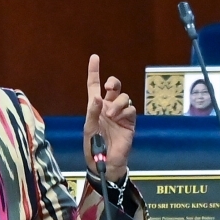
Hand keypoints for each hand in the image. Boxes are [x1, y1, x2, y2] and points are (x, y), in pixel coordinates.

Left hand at [83, 54, 134, 180]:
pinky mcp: (130, 122)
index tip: (95, 57)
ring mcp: (120, 114)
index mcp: (95, 106)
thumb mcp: (89, 128)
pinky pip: (131, 109)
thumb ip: (92, 112)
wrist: (106, 162)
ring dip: (118, 103)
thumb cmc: (94, 146)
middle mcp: (109, 107)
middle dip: (113, 83)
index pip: (94, 85)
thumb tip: (97, 97)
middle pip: (114, 87)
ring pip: (124, 97)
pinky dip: (125, 112)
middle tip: (108, 87)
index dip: (94, 71)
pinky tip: (120, 120)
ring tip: (111, 115)